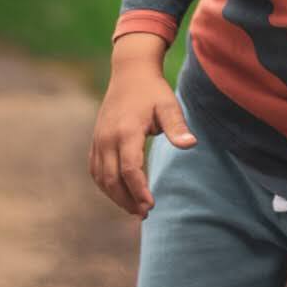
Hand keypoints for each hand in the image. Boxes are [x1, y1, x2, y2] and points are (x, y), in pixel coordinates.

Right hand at [88, 34, 195, 217]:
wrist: (130, 73)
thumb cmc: (153, 91)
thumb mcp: (168, 105)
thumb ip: (177, 126)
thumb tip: (190, 144)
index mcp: (126, 131)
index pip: (129, 169)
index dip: (139, 190)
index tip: (151, 205)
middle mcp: (107, 138)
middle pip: (112, 179)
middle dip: (127, 200)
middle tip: (145, 213)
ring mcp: (98, 140)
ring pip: (101, 178)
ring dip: (115, 196)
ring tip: (135, 209)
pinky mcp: (95, 141)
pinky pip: (95, 170)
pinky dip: (106, 186)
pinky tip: (120, 194)